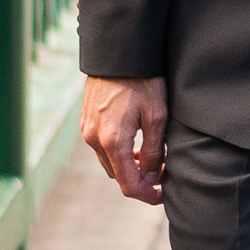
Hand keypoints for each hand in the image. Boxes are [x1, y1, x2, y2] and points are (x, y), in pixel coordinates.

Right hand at [82, 75, 168, 202]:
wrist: (119, 53)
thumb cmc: (142, 81)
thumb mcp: (157, 117)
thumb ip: (154, 152)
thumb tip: (151, 177)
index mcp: (113, 141)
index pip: (129, 184)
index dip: (147, 195)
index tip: (162, 194)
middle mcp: (95, 139)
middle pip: (118, 175)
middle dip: (140, 180)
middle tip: (162, 171)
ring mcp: (88, 130)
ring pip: (109, 162)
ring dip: (129, 166)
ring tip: (151, 157)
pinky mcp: (86, 121)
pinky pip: (102, 147)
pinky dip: (118, 152)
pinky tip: (135, 143)